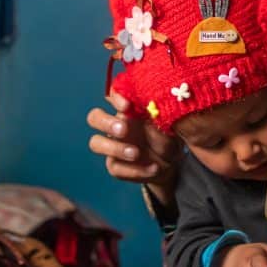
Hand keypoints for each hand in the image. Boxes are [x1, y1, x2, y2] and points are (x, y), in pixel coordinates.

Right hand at [87, 90, 182, 204]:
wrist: (172, 165)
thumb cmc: (168, 138)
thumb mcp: (170, 127)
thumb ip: (159, 118)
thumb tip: (153, 111)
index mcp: (128, 110)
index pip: (113, 95)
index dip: (115, 98)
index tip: (127, 105)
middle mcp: (116, 125)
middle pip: (94, 117)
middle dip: (106, 123)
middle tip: (124, 130)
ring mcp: (112, 146)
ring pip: (96, 143)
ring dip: (115, 148)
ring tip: (136, 153)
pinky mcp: (115, 166)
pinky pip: (115, 167)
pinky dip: (135, 170)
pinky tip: (154, 168)